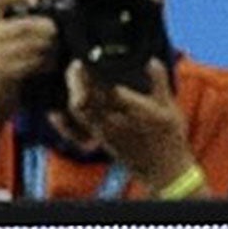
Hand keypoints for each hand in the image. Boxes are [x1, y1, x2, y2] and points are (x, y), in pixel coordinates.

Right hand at [0, 0, 58, 133]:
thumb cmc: (2, 68)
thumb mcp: (5, 41)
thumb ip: (22, 23)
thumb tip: (58, 3)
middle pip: (26, 23)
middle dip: (49, 29)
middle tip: (60, 34)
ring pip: (32, 43)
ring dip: (51, 47)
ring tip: (57, 51)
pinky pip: (30, 62)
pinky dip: (45, 62)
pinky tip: (49, 65)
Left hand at [64, 60, 197, 193]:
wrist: (162, 169)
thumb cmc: (169, 138)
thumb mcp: (170, 107)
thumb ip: (160, 82)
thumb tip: (151, 61)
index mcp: (132, 110)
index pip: (104, 89)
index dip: (91, 74)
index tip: (87, 59)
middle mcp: (113, 122)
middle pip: (83, 100)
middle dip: (76, 81)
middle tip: (76, 64)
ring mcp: (104, 133)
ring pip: (79, 112)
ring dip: (72, 93)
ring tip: (74, 77)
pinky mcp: (100, 140)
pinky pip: (76, 128)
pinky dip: (64, 119)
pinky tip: (56, 112)